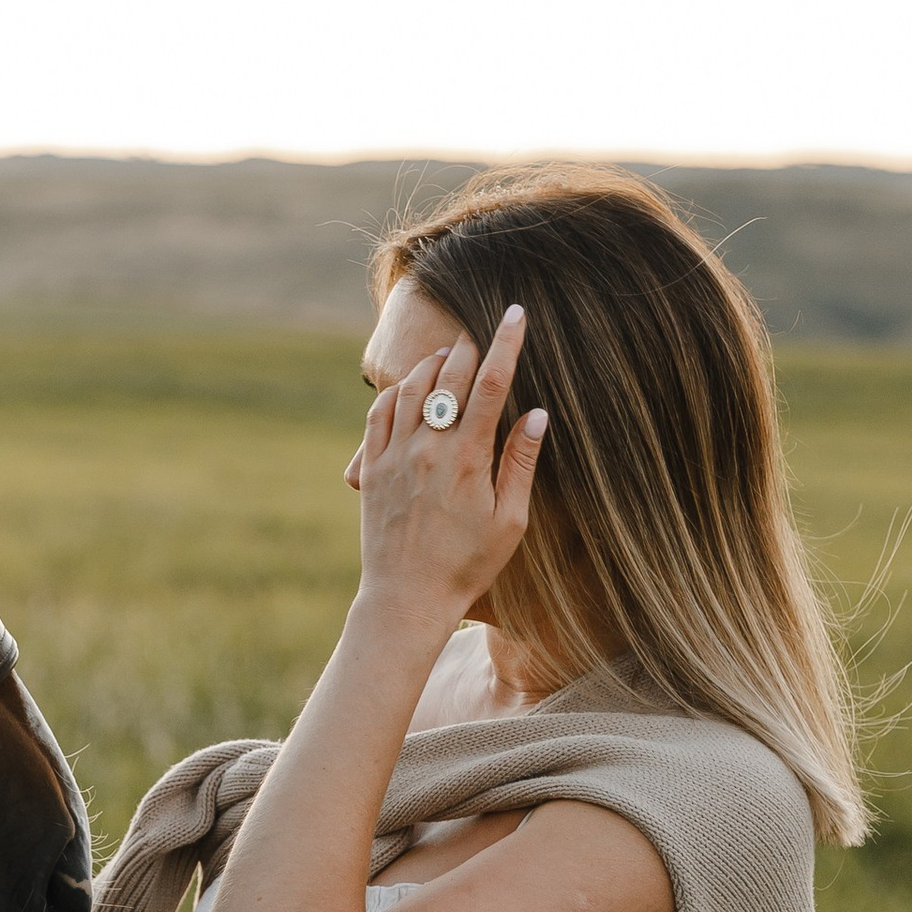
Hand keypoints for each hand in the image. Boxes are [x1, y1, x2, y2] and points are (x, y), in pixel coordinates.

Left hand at [345, 308, 547, 624]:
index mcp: (468, 458)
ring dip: (432, 363)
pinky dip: (396, 390)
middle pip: (449, 376)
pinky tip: (410, 387)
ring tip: (448, 355)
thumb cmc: (468, 565)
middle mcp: (428, 448)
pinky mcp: (373, 467)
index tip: (516, 313)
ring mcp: (395, 455)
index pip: (492, 385)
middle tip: (480, 331)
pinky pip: (379, 412)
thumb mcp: (510, 520)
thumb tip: (538, 413)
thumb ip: (521, 462)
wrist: (407, 598)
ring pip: (411, 387)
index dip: (507, 344)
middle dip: (468, 347)